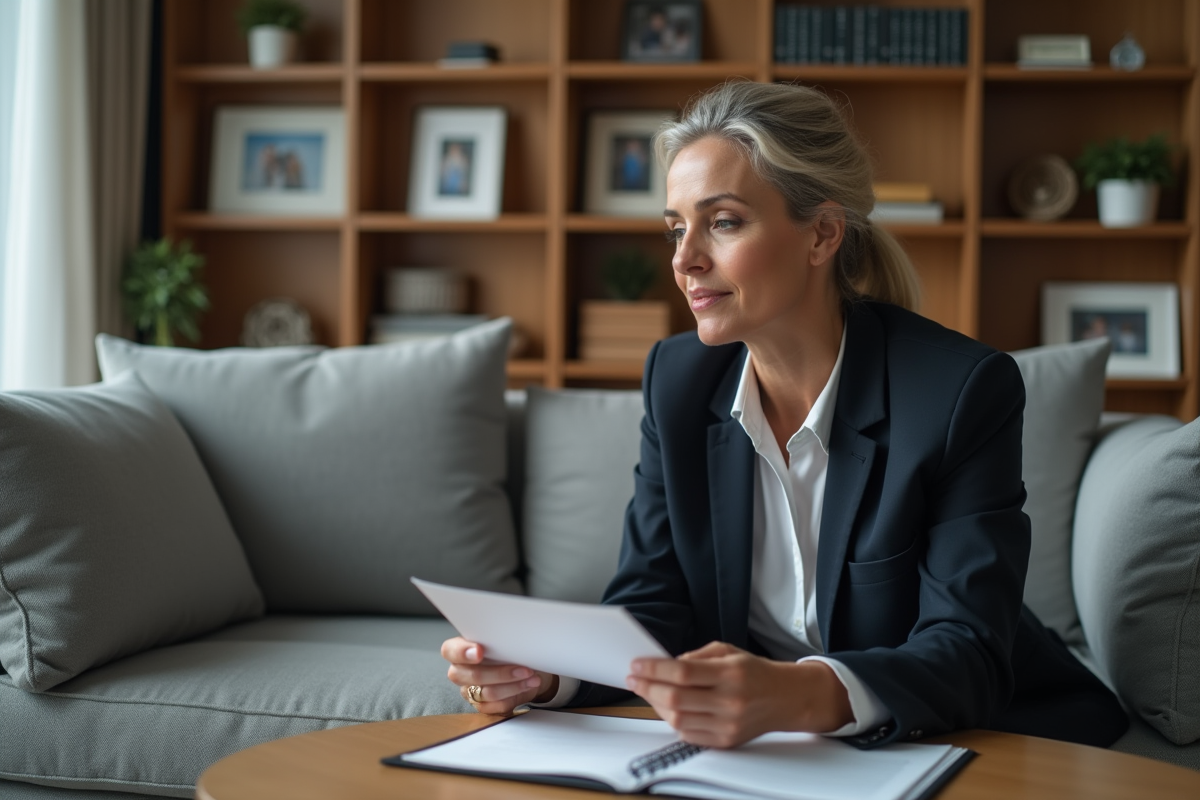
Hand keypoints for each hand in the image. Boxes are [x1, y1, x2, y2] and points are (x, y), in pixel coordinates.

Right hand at [441, 636, 559, 714]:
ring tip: (531, 676)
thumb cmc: (511, 647)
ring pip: (488, 693)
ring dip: (513, 685)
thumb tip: (510, 636)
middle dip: (500, 673)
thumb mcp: (505, 638)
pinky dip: (516, 695)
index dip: (462, 652)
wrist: (527, 666)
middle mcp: (461, 671)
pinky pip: (497, 705)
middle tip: (523, 667)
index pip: (449, 651)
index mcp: (460, 649)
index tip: (480, 651)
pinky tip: (528, 685)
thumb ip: (498, 638)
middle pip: (472, 675)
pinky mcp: (483, 705)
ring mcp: (470, 690)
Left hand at [625, 641, 852, 747]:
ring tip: (648, 692)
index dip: (654, 669)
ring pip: (678, 719)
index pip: (682, 673)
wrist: (786, 698)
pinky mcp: (726, 741)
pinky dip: (672, 721)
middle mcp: (730, 701)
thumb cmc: (755, 672)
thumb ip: (696, 657)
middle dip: (648, 687)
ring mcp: (728, 724)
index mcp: (731, 673)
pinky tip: (667, 708)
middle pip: (676, 698)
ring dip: (656, 705)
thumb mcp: (728, 652)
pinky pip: (688, 734)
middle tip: (634, 678)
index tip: (636, 665)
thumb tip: (665, 665)